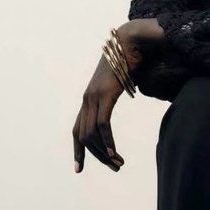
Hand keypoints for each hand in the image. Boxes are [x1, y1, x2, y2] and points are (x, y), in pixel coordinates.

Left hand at [72, 22, 152, 173]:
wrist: (132, 40)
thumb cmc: (130, 60)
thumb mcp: (121, 83)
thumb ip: (118, 93)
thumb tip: (129, 93)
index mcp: (89, 99)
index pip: (77, 130)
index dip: (78, 151)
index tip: (79, 169)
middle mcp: (87, 99)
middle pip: (82, 136)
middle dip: (96, 157)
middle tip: (114, 168)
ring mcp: (94, 96)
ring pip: (91, 134)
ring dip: (104, 153)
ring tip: (118, 163)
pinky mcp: (105, 94)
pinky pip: (103, 124)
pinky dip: (107, 141)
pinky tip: (114, 153)